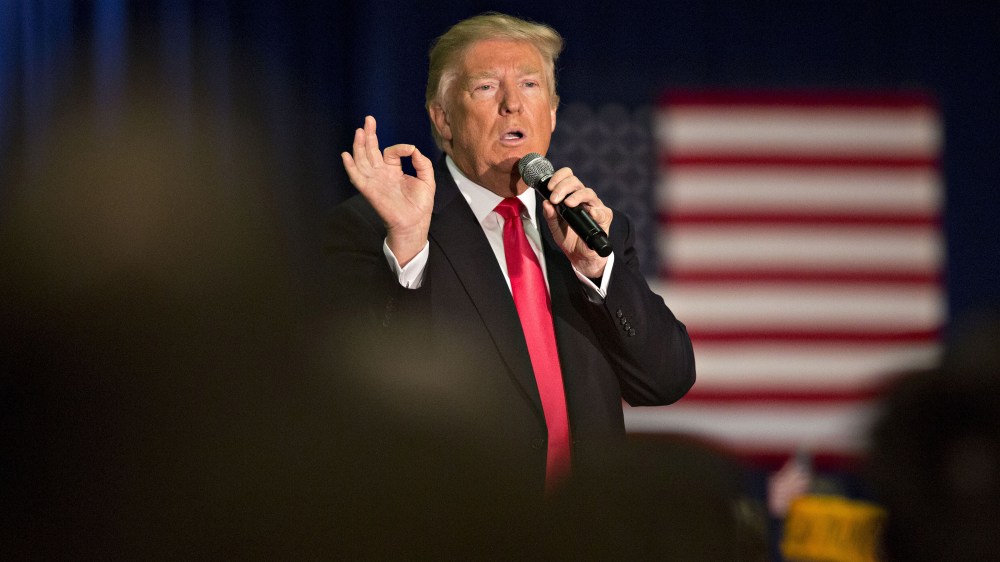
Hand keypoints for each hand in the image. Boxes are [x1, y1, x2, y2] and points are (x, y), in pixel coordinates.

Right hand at [341, 116, 434, 265]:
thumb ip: (422, 162)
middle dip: (369, 135)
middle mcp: (381, 174)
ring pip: (362, 160)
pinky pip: (357, 178)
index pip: (390, 152)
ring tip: (359, 131)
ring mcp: (374, 181)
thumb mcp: (427, 179)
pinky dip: (350, 167)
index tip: (410, 151)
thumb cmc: (420, 204)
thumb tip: (412, 149)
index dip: (400, 148)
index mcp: (394, 170)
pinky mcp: (370, 191)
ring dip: (359, 146)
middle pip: (371, 151)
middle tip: (368, 119)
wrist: (415, 223)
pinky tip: (346, 155)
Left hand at [540, 167, 612, 277]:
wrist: (580, 256)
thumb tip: (546, 203)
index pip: (568, 177)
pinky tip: (590, 212)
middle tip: (554, 198)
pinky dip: (596, 211)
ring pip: (588, 193)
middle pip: (576, 182)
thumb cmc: (568, 238)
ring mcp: (595, 207)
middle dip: (563, 187)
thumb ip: (549, 216)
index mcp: (572, 196)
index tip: (549, 187)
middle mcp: (584, 199)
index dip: (559, 177)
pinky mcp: (604, 218)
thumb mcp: (554, 227)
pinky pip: (602, 212)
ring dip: (577, 196)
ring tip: (567, 204)